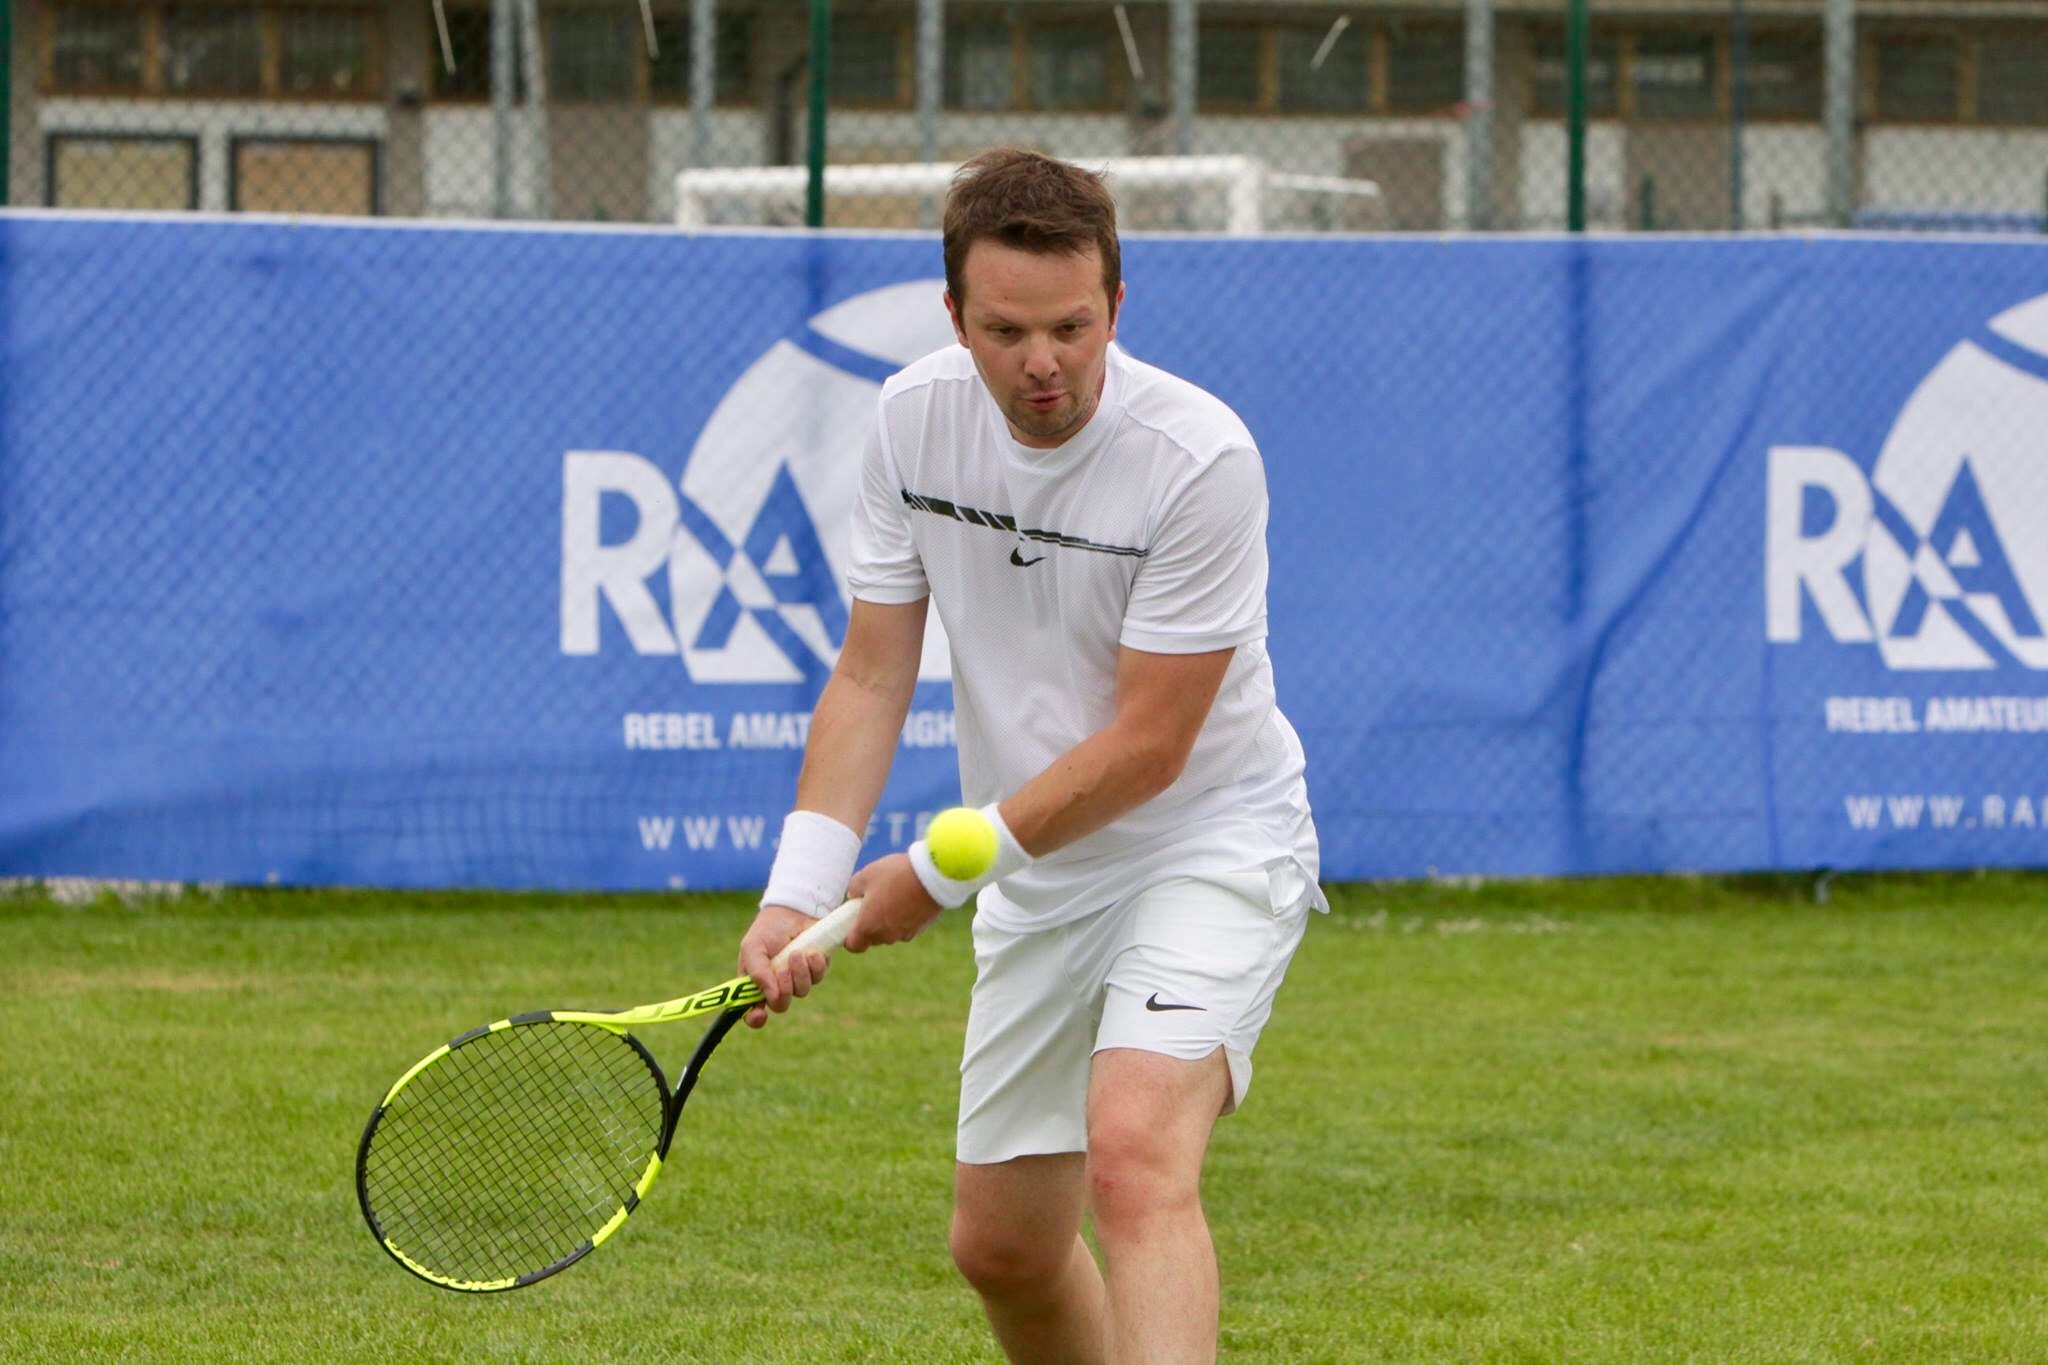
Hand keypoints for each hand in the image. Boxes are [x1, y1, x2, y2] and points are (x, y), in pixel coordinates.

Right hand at [737, 903, 832, 1029]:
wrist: (793, 910)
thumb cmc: (768, 930)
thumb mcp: (753, 947)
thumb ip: (757, 972)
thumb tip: (771, 996)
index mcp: (756, 984)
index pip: (753, 1012)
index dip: (755, 1018)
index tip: (760, 1014)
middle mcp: (777, 986)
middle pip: (781, 1005)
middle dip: (783, 988)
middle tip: (782, 969)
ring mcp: (797, 980)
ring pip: (802, 991)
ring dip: (799, 972)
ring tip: (796, 952)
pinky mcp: (816, 970)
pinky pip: (818, 977)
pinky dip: (814, 965)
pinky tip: (810, 952)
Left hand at [844, 854, 945, 952]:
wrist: (934, 874)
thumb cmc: (895, 874)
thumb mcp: (866, 875)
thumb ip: (854, 889)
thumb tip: (854, 896)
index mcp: (868, 927)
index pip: (853, 945)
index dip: (849, 937)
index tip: (851, 922)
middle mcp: (886, 936)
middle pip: (873, 938)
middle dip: (870, 924)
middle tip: (872, 902)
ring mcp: (906, 934)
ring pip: (891, 932)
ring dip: (888, 920)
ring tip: (893, 895)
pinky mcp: (922, 928)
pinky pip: (907, 926)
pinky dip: (904, 917)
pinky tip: (908, 897)